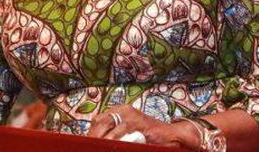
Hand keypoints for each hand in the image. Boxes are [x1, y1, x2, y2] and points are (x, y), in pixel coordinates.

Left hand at [86, 105, 200, 148]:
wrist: (172, 136)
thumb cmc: (149, 136)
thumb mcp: (129, 131)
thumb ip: (114, 133)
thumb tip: (95, 142)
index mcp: (120, 111)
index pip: (98, 120)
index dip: (91, 134)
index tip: (87, 144)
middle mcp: (125, 111)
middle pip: (101, 123)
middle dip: (94, 137)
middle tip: (91, 147)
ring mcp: (132, 118)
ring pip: (109, 130)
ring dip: (103, 142)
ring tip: (100, 148)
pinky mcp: (140, 126)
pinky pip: (122, 136)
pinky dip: (115, 143)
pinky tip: (114, 148)